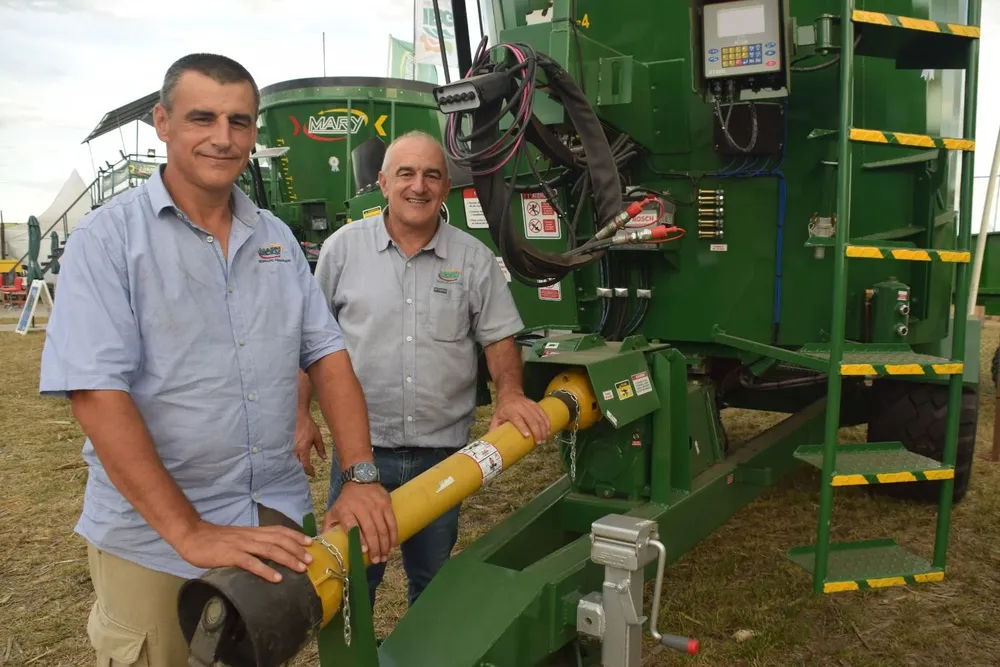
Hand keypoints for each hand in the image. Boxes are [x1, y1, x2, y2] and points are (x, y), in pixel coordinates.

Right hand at [175, 520, 314, 582]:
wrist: (193, 536)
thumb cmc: (216, 540)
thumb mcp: (239, 537)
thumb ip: (253, 542)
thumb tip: (270, 552)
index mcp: (253, 532)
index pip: (279, 531)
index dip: (296, 536)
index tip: (310, 543)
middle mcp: (251, 536)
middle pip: (279, 540)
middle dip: (297, 549)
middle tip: (310, 560)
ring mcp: (241, 545)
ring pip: (269, 550)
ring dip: (287, 559)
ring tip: (300, 568)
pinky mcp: (230, 555)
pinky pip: (251, 563)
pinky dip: (265, 570)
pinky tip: (276, 578)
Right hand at [294, 409, 325, 476]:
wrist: (296, 416)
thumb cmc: (308, 425)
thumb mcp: (317, 436)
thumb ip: (320, 448)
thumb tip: (324, 458)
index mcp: (303, 448)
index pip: (305, 464)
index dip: (309, 471)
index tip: (313, 474)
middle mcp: (294, 450)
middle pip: (297, 465)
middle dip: (302, 470)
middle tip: (307, 473)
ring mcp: (288, 447)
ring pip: (292, 461)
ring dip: (297, 465)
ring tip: (301, 469)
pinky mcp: (285, 444)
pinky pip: (288, 455)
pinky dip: (292, 460)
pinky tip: (294, 461)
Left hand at [322, 481, 396, 563]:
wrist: (359, 479)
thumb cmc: (345, 501)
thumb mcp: (333, 511)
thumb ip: (328, 527)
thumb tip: (322, 546)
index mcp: (345, 510)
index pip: (352, 525)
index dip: (359, 539)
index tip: (364, 551)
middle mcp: (361, 507)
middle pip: (370, 529)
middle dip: (375, 548)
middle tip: (377, 561)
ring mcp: (375, 505)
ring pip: (383, 528)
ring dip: (385, 544)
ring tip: (384, 557)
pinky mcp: (386, 503)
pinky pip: (392, 521)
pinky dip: (393, 535)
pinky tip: (392, 545)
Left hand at [490, 392, 550, 443]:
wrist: (510, 394)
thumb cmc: (503, 409)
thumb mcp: (496, 417)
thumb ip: (494, 429)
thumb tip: (492, 443)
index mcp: (510, 411)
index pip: (517, 419)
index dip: (522, 428)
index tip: (527, 436)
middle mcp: (521, 408)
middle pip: (531, 419)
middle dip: (537, 431)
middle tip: (539, 442)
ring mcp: (529, 405)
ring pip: (539, 417)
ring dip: (543, 429)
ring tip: (545, 439)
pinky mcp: (536, 405)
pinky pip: (543, 414)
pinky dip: (547, 423)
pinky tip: (549, 431)